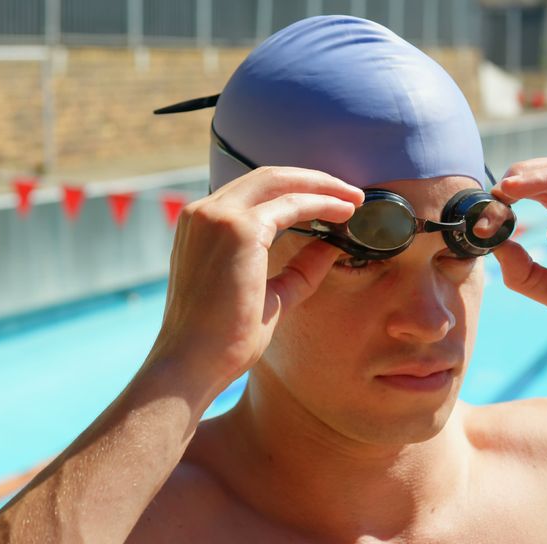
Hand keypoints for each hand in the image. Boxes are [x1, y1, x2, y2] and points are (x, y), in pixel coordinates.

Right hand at [146, 167, 363, 391]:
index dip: (296, 191)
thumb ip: (297, 270)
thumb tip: (331, 247)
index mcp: (201, 225)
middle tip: (352, 193)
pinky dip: (321, 203)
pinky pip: (290, 203)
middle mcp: (204, 212)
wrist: (192, 364)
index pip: (254, 191)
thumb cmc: (222, 339)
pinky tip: (344, 213)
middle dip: (315, 180)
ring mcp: (217, 217)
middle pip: (268, 176)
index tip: (329, 202)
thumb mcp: (269, 296)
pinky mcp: (237, 229)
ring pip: (280, 181)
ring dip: (322, 186)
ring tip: (354, 199)